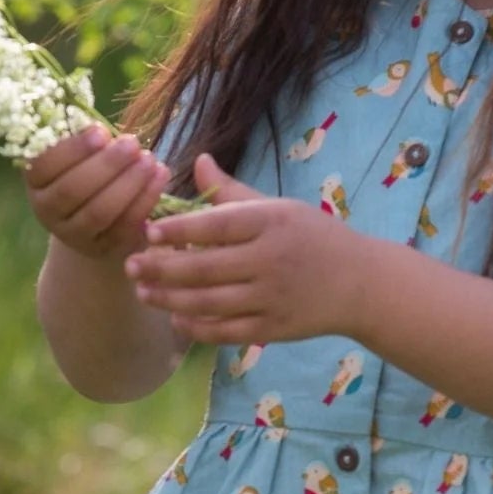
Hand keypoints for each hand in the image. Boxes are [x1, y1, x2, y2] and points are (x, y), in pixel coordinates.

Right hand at [22, 124, 178, 261]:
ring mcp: (73, 235)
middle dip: (106, 165)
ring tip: (150, 159)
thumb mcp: (79, 156)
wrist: (95, 220)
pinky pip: (124, 227)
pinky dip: (144, 201)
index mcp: (35, 182)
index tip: (101, 131)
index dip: (73, 149)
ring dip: (128, 184)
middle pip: (74, 190)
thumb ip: (87, 142)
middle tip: (132, 143)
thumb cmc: (88, 172)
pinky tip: (160, 177)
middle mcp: (48, 212)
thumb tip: (104, 127)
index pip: (45, 166)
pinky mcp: (102, 248)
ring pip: (99, 211)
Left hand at [124, 153, 367, 344]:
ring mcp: (272, 298)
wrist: (361, 284)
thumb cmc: (314, 238)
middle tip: (130, 266)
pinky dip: (196, 328)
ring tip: (143, 292)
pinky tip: (175, 319)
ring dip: (170, 300)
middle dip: (161, 269)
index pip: (216, 226)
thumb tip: (199, 162)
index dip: (178, 230)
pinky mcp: (273, 329)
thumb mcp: (279, 207)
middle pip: (205, 268)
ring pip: (209, 303)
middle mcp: (270, 261)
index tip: (146, 231)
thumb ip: (233, 193)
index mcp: (271, 223)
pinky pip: (225, 332)